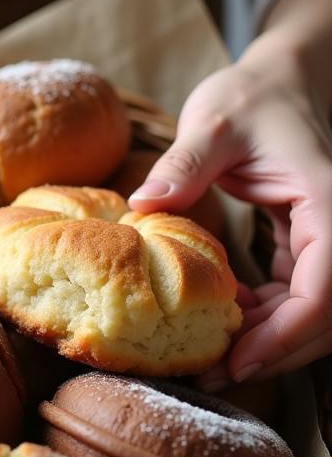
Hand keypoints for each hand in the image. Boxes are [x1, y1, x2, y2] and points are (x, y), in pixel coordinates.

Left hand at [128, 33, 331, 383]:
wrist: (275, 81)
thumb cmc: (249, 95)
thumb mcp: (214, 123)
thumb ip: (184, 164)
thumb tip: (143, 203)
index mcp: (329, 201)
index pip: (325, 285)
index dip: (287, 333)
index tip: (240, 361)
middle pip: (327, 314)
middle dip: (276, 351)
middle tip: (215, 376)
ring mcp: (326, 236)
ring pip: (314, 310)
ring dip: (270, 340)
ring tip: (212, 362)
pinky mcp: (306, 243)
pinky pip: (297, 294)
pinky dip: (266, 317)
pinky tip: (225, 322)